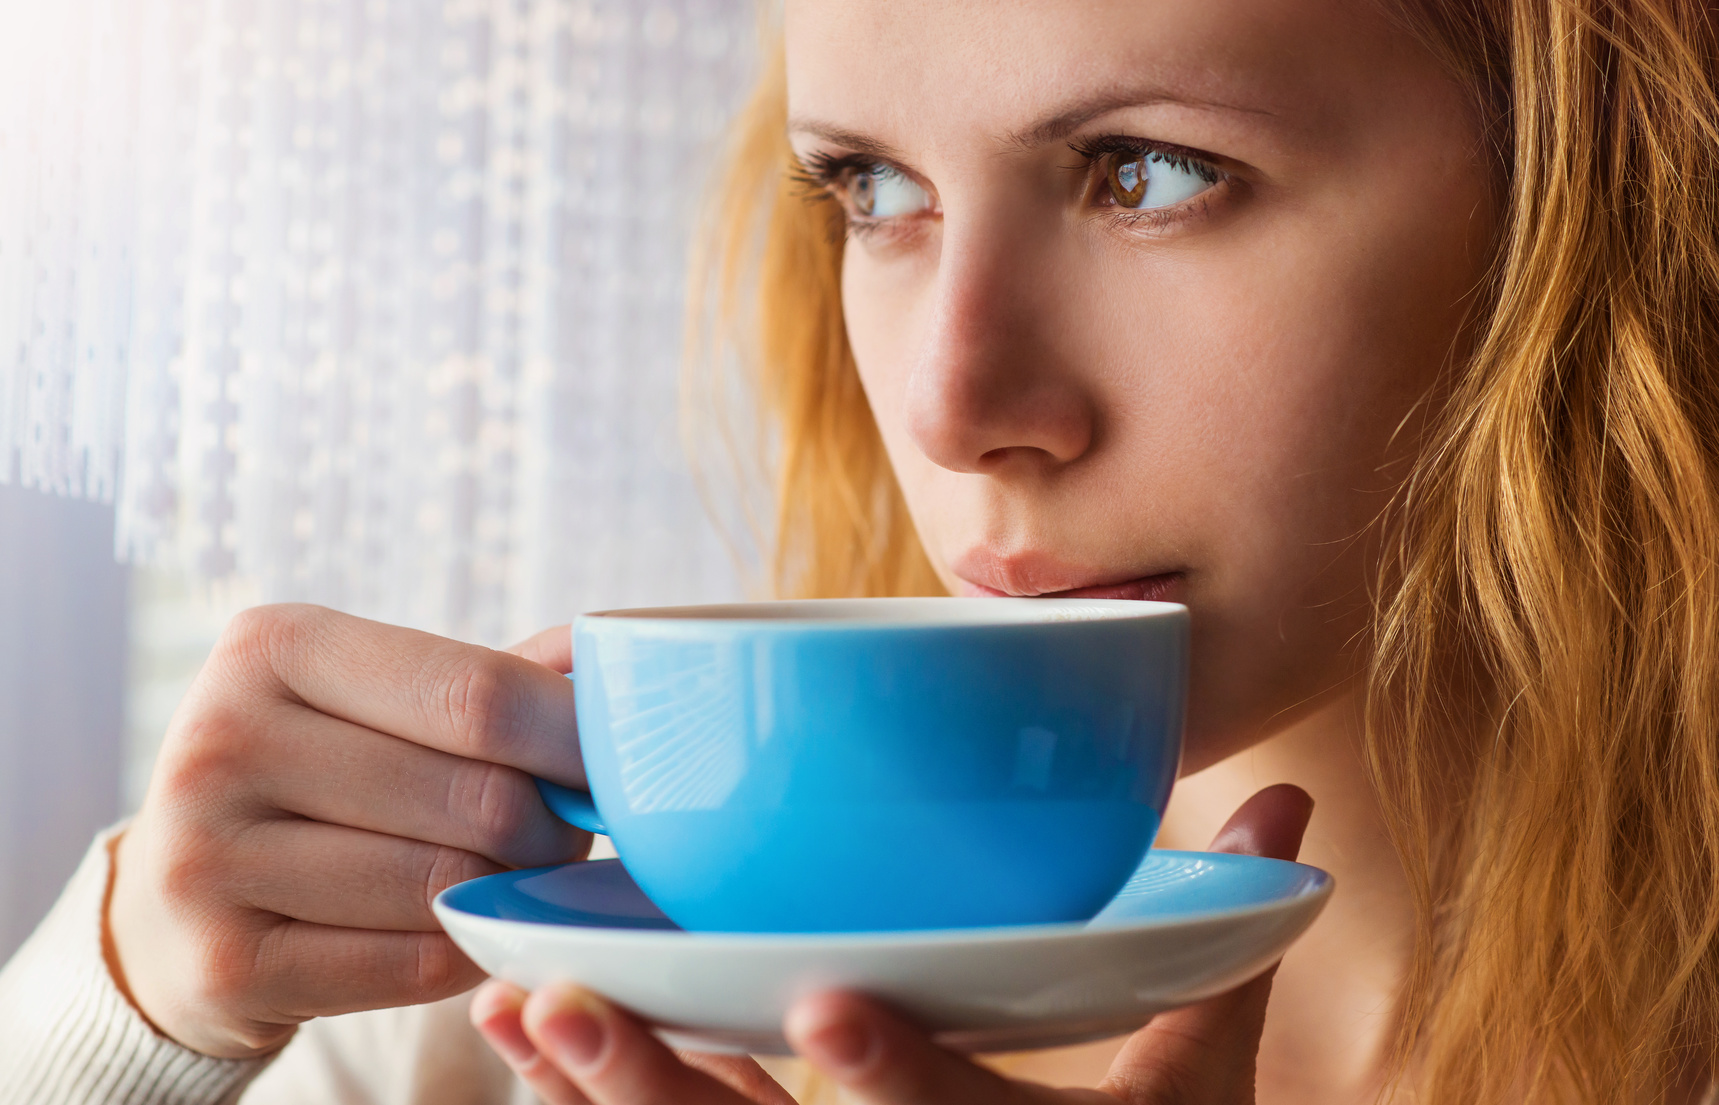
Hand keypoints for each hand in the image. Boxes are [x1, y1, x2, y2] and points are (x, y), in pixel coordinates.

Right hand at [107, 604, 589, 1057]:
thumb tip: (605, 662)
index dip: (573, 738)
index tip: (619, 764)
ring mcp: (206, 858)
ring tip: (505, 875)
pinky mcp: (222, 965)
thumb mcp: (378, 698)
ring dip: (508, 891)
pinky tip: (457, 928)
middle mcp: (221, 739)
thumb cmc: (321, 779)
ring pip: (448, 885)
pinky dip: (463, 950)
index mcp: (273, 645)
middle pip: (477, 797)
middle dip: (551, 826)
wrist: (179, 903)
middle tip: (561, 833)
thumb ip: (495, 678)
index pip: (478, 693)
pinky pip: (415, 964)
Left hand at [471, 783, 1313, 1104]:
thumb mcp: (1194, 1081)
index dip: (894, 1075)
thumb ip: (1221, 954)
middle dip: (659, 1089)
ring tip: (511, 1008)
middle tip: (563, 1003)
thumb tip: (1288, 810)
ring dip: (591, 1092)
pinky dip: (592, 1101)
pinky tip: (522, 1031)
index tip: (827, 1004)